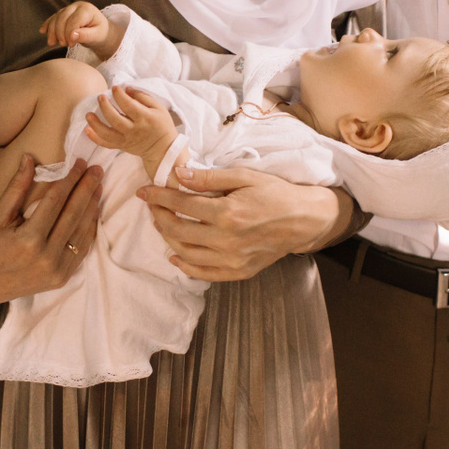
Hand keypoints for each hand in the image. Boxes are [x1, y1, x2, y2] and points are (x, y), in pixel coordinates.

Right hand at [0, 153, 103, 304]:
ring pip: (81, 231)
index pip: (55, 201)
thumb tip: (29, 157)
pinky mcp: (62, 277)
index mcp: (28, 239)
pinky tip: (92, 211)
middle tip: (96, 170)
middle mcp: (46, 256)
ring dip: (92, 206)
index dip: (69, 179)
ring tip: (98, 186)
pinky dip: (89, 229)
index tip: (79, 163)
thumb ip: (16, 187)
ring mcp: (57, 269)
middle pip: (73, 214)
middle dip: (87, 189)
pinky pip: (82, 249)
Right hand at [41, 2, 112, 54]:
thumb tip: (72, 35)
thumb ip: (85, 35)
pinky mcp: (63, 13)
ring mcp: (69, 8)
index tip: (71, 45)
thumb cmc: (100, 34)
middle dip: (60, 32)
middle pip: (62, 17)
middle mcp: (77, 6)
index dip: (70, 33)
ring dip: (52, 31)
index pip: (74, 20)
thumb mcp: (97, 36)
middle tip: (63, 45)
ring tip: (52, 43)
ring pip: (56, 18)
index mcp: (87, 9)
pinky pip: (53, 18)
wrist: (99, 31)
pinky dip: (47, 25)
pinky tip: (42, 32)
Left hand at [84, 87, 176, 161]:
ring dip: (96, 124)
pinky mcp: (122, 146)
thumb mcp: (158, 108)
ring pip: (107, 133)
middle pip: (115, 119)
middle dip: (105, 107)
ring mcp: (126, 140)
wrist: (163, 149)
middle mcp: (134, 130)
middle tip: (100, 96)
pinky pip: (106, 144)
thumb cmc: (162, 125)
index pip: (129, 105)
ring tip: (88, 114)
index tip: (114, 87)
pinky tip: (87, 130)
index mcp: (144, 118)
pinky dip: (95, 138)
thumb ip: (143, 97)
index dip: (119, 95)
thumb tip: (126, 89)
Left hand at [138, 164, 350, 280]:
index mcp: (227, 213)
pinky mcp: (238, 271)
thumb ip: (210, 178)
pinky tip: (175, 256)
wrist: (303, 220)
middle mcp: (227, 240)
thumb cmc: (275, 194)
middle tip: (152, 205)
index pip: (182, 204)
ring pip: (186, 254)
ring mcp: (232, 260)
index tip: (144, 191)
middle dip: (159, 216)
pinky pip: (204, 274)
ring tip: (163, 224)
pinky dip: (185, 266)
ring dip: (168, 239)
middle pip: (178, 231)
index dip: (159, 196)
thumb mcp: (244, 177)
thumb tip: (179, 174)